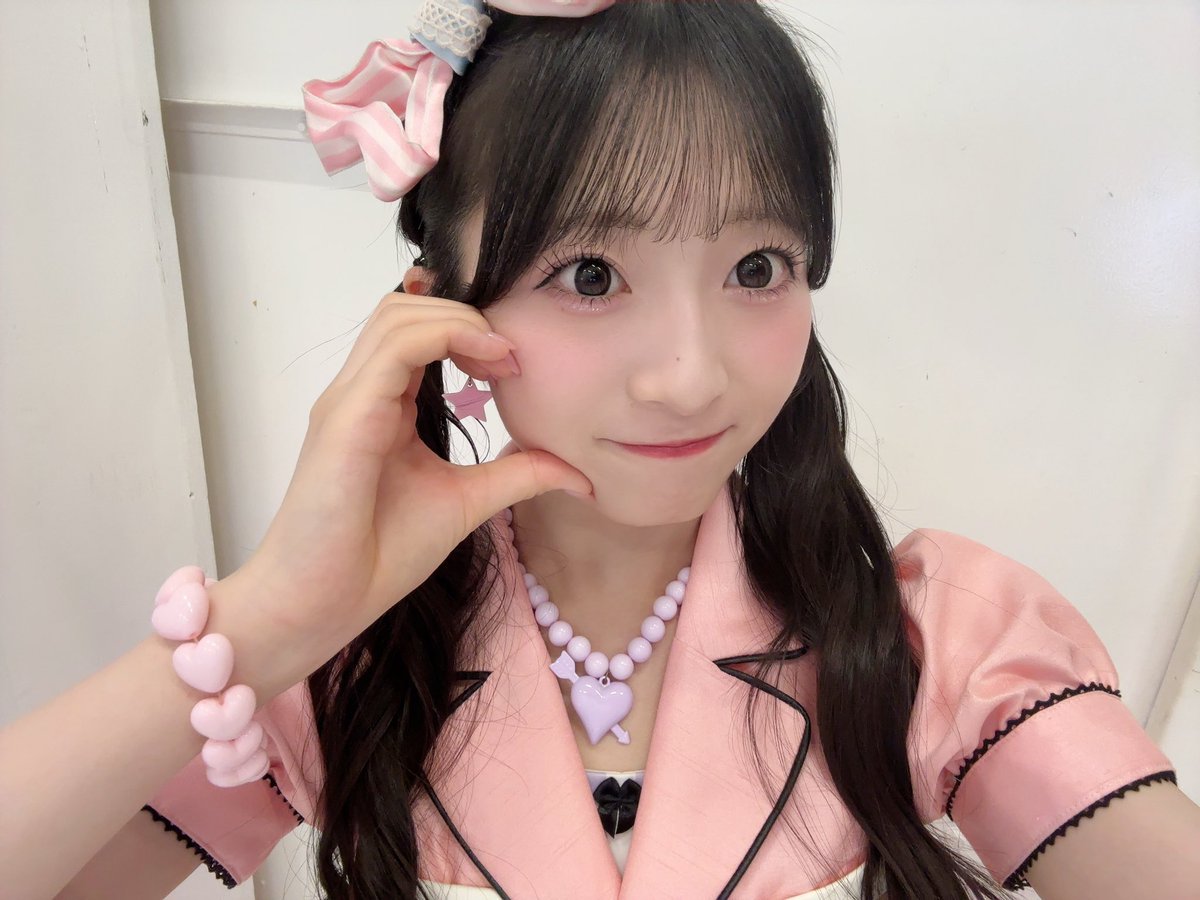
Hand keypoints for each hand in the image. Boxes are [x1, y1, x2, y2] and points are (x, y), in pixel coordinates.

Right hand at [233, 292, 591, 675]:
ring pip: (398, 314)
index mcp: (381, 405)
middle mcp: (360, 393)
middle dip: (465, 314)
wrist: (323, 604)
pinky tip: (486, 362)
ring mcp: (348, 400)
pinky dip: (444, 336)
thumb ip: (516, 475)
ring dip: (458, 319)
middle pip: (405, 308)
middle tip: (511, 356)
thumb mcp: (467, 502)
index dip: (469, 329)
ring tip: (502, 358)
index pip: (417, 331)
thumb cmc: (377, 556)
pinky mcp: (346, 417)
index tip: (515, 362)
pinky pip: (395, 348)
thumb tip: (577, 473)